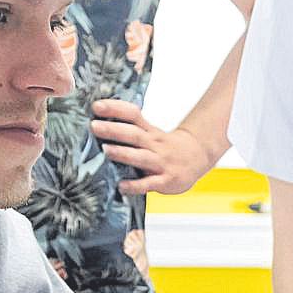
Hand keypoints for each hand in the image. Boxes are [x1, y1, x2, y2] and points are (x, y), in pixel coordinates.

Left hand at [91, 99, 220, 195]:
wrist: (198, 157)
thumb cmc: (166, 147)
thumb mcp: (152, 133)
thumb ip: (131, 129)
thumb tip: (99, 123)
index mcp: (150, 131)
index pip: (133, 114)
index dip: (115, 109)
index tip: (97, 106)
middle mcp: (155, 144)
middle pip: (134, 135)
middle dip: (114, 130)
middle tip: (94, 126)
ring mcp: (161, 162)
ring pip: (141, 157)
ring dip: (123, 153)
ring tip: (106, 150)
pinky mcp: (166, 180)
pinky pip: (149, 183)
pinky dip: (135, 185)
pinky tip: (121, 186)